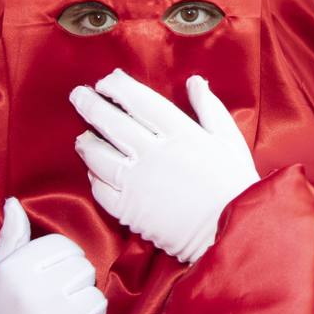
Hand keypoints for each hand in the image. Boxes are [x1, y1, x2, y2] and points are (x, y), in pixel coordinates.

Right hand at [0, 198, 105, 313]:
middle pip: (85, 270)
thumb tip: (15, 202)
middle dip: (74, 287)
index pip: (66, 247)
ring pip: (97, 299)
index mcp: (16, 268)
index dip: (61, 263)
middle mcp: (36, 290)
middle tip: (50, 306)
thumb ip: (10, 240)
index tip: (46, 281)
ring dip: (83, 313)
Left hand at [69, 71, 259, 262]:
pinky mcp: (128, 210)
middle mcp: (152, 153)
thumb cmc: (235, 186)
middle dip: (90, 104)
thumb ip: (209, 108)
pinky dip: (94, 177)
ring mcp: (136, 182)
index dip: (118, 87)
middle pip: (111, 122)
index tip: (107, 80)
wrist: (230, 234)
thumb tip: (195, 81)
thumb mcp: (229, 140)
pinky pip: (100, 189)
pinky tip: (95, 171)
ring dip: (86, 141)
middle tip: (78, 94)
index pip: (139, 101)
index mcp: (180, 133)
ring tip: (83, 136)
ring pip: (98, 155)